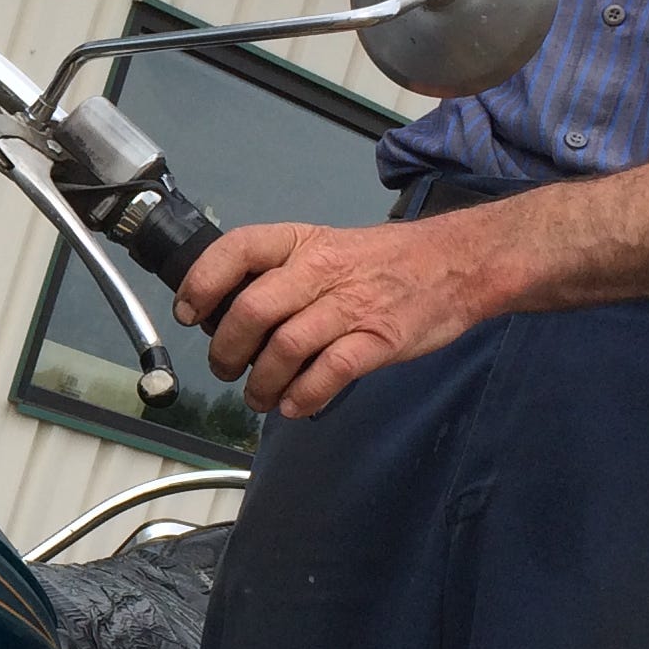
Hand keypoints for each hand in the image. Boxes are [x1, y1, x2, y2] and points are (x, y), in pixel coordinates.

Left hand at [173, 215, 502, 418]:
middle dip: (226, 351)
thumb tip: (227, 313)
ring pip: (284, 348)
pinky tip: (295, 406)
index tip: (189, 313)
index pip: (237, 249)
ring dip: (261, 384)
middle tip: (226, 369)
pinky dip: (304, 397)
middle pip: (251, 310)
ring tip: (259, 397)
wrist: (459, 262)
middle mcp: (322, 270)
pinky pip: (330, 373)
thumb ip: (281, 274)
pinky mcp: (381, 340)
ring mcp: (353, 306)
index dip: (202, 282)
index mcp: (302, 242)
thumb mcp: (326, 247)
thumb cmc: (385, 261)